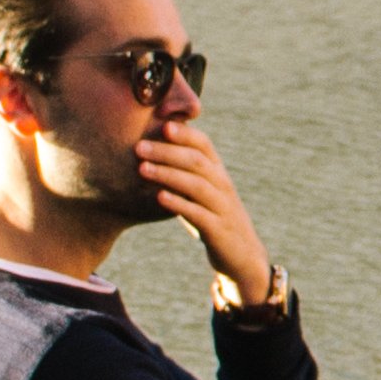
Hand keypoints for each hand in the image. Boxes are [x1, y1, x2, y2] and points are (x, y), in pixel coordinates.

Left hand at [133, 115, 280, 310]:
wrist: (242, 255)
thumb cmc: (213, 217)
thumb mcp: (202, 192)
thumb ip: (184, 172)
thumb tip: (152, 150)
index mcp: (218, 172)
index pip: (204, 145)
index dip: (184, 133)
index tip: (160, 124)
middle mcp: (222, 185)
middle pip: (196, 162)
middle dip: (167, 152)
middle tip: (139, 146)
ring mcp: (222, 207)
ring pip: (196, 185)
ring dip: (168, 174)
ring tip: (142, 169)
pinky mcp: (217, 230)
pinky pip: (198, 214)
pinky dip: (179, 203)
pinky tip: (159, 197)